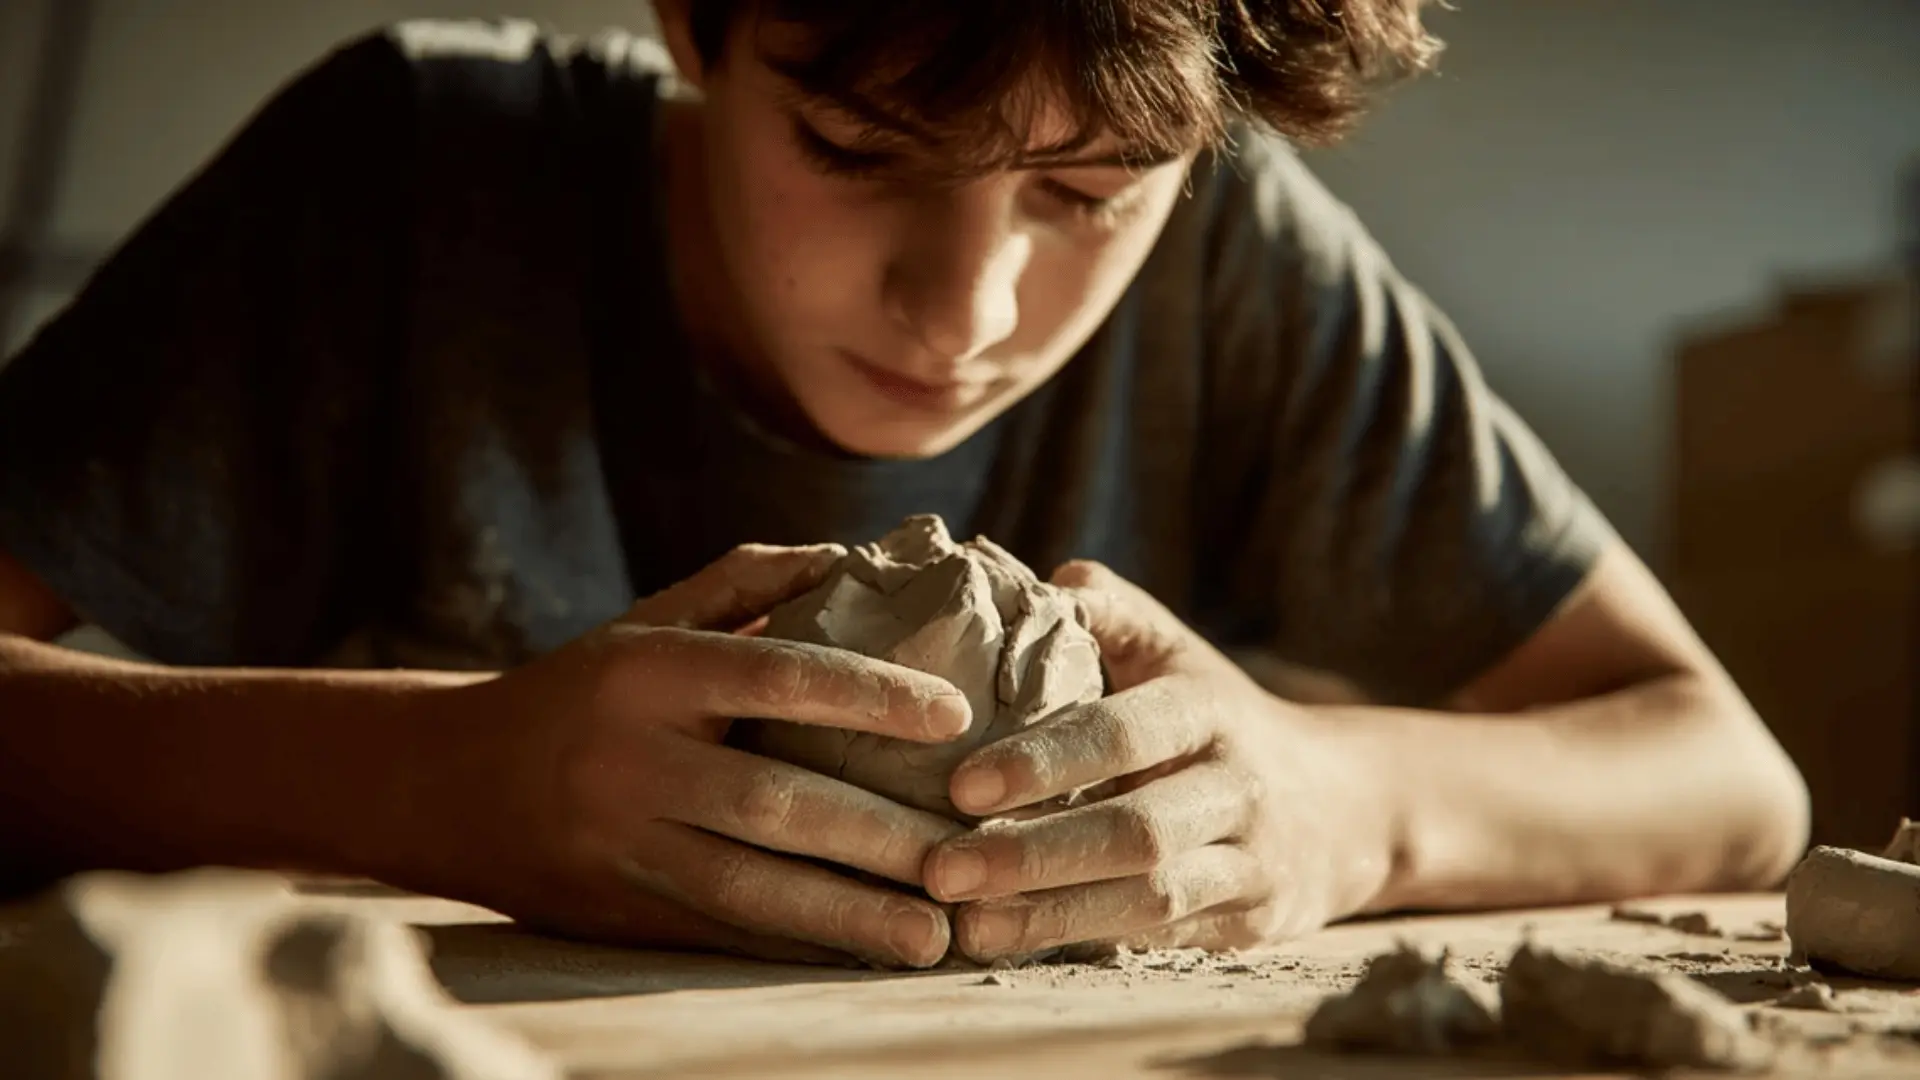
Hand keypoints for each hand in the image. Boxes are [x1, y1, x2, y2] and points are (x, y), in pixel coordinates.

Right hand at [412, 544, 973, 968]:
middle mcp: (632, 760)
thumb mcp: (648, 622)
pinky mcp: (620, 911)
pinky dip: (801, 944)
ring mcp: (622, 845)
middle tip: (970, 849)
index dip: (872, 695)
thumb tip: (861, 557)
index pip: (777, 674)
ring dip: (850, 915)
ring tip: (934, 933)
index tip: (956, 714)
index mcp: (647, 673)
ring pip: (750, 886)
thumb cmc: (581, 691)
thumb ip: (749, 582)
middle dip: (879, 833)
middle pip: (774, 800)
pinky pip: (724, 932)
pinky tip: (865, 951)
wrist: (447, 787)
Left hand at [921, 562, 1388, 962]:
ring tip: (966, 926)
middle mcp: (1236, 786)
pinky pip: (1165, 940)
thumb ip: (1108, 610)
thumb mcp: (1175, 649)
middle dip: (1033, 854)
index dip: (1045, 761)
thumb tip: (1037, 583)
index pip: (1124, 734)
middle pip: (1135, 830)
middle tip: (941, 871)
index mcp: (1207, 709)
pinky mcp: (1250, 923)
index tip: (962, 786)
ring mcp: (1250, 861)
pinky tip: (1020, 947)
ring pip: (1151, 898)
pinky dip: (1091, 945)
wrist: (1343, 804)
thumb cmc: (1217, 714)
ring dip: (1053, 916)